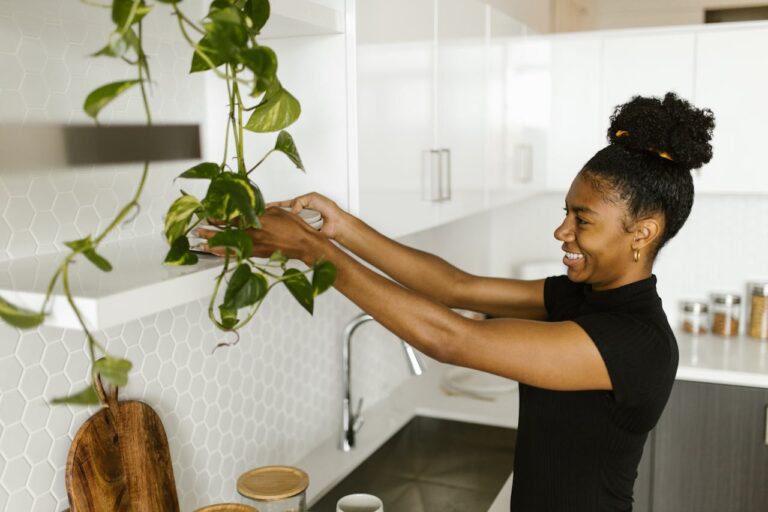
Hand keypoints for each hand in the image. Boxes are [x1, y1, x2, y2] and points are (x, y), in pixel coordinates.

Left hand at [196, 207, 321, 264]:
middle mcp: (253, 233)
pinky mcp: (257, 253)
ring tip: (201, 243)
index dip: (218, 216)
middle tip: (198, 229)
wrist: (304, 244)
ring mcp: (254, 245)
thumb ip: (260, 210)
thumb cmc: (294, 227)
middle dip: (210, 231)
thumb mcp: (276, 211)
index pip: (232, 217)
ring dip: (213, 244)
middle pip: (226, 232)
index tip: (208, 214)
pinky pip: (238, 253)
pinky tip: (217, 253)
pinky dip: (226, 253)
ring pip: (229, 245)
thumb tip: (249, 209)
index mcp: (257, 220)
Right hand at [267, 192, 347, 240]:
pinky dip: (291, 232)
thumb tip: (291, 211)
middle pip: (284, 215)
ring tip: (275, 224)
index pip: (284, 205)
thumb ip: (299, 201)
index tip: (264, 207)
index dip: (274, 206)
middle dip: (276, 216)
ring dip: (283, 224)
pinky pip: (294, 232)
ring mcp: (301, 224)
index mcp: (301, 204)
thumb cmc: (328, 209)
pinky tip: (285, 232)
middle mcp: (299, 215)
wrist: (337, 223)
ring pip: (288, 224)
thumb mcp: (312, 198)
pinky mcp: (303, 233)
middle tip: (266, 217)